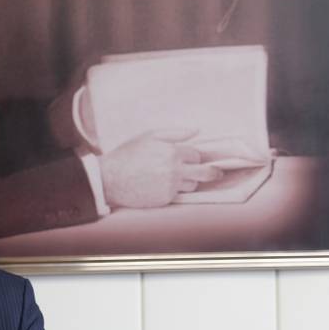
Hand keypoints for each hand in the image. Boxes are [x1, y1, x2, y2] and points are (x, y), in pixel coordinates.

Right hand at [99, 132, 220, 208]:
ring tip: (174, 177)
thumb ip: (175, 133)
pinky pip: (177, 194)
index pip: (196, 155)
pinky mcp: (165, 199)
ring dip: (189, 181)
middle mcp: (175, 170)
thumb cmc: (128, 155)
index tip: (189, 157)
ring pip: (192, 185)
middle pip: (204, 172)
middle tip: (218, 173)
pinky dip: (173, 190)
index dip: (191, 155)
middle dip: (213, 172)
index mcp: (172, 152)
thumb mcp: (149, 136)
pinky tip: (159, 185)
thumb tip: (196, 130)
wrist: (110, 179)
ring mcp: (170, 186)